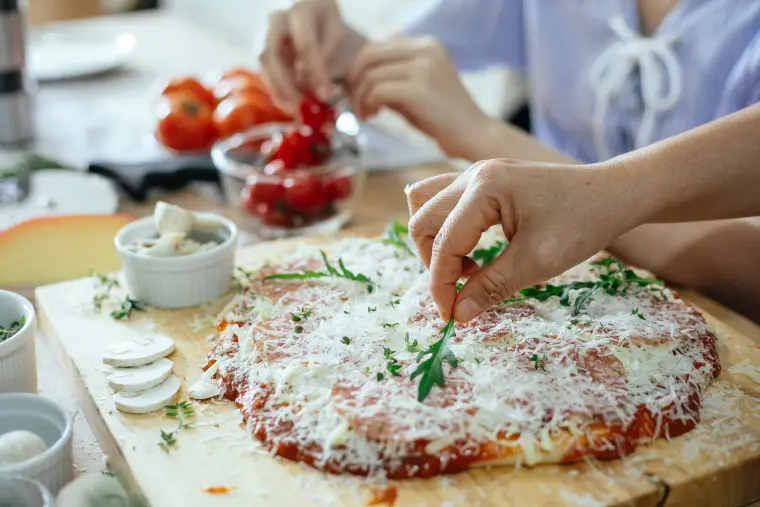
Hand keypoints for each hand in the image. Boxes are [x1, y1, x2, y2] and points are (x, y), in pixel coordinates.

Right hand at [259, 0, 367, 110]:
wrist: (307, 5)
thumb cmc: (326, 18)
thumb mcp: (335, 29)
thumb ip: (327, 54)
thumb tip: (317, 87)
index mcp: (300, 9)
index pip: (305, 44)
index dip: (315, 72)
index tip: (325, 95)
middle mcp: (276, 18)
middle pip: (269, 53)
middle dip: (283, 84)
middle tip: (299, 108)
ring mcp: (264, 31)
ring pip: (263, 64)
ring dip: (277, 90)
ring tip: (295, 110)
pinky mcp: (261, 46)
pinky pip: (265, 70)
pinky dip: (276, 88)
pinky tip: (289, 102)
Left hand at [347, 36, 491, 158]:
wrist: (472, 134)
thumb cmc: (442, 116)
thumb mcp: (416, 87)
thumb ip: (392, 77)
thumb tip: (356, 77)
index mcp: (426, 45)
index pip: (377, 47)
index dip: (359, 69)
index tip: (357, 91)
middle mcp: (425, 50)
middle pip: (369, 56)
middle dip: (354, 81)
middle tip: (354, 103)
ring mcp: (423, 68)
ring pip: (371, 76)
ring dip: (360, 98)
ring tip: (365, 115)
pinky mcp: (419, 89)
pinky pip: (378, 91)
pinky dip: (369, 105)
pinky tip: (373, 116)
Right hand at [406, 159, 643, 321]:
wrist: (613, 194)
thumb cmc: (582, 223)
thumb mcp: (537, 261)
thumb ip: (491, 287)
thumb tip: (456, 314)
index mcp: (484, 188)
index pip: (444, 242)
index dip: (441, 284)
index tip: (449, 315)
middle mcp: (473, 174)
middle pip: (423, 220)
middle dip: (434, 262)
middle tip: (461, 291)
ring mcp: (476, 173)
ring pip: (426, 205)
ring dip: (435, 241)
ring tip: (466, 268)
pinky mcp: (483, 180)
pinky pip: (445, 202)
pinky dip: (447, 229)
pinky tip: (474, 251)